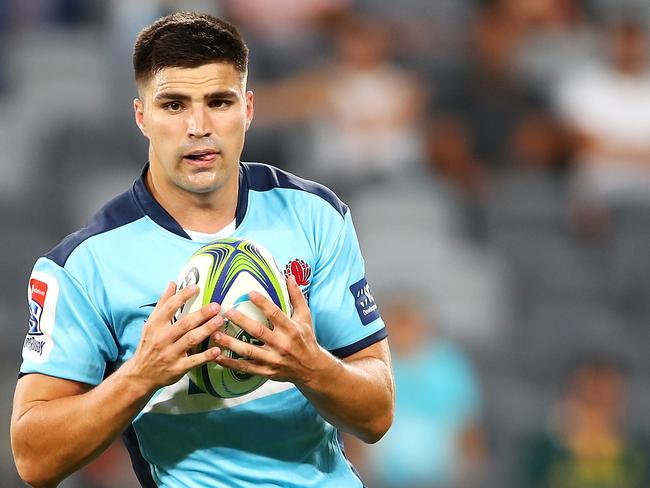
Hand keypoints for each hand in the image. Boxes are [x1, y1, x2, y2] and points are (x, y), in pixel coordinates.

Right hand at [123, 282, 223, 392]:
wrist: (140, 375)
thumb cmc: (149, 345)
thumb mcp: (151, 323)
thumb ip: (163, 303)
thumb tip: (173, 283)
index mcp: (156, 326)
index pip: (169, 307)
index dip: (182, 296)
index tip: (196, 287)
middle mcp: (163, 339)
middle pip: (184, 324)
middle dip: (201, 314)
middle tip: (216, 306)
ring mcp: (170, 354)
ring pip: (191, 340)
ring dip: (206, 330)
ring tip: (220, 321)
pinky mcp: (178, 368)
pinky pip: (194, 361)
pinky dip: (206, 356)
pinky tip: (217, 350)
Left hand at [212, 276, 331, 385]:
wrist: (312, 369)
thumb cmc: (306, 339)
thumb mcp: (305, 317)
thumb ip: (297, 297)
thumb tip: (291, 276)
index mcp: (291, 329)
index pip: (275, 314)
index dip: (263, 303)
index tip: (250, 293)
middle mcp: (281, 344)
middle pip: (258, 332)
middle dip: (241, 322)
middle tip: (226, 313)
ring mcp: (273, 359)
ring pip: (248, 351)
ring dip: (231, 343)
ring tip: (215, 334)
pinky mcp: (266, 371)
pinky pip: (245, 368)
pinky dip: (230, 363)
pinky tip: (217, 357)